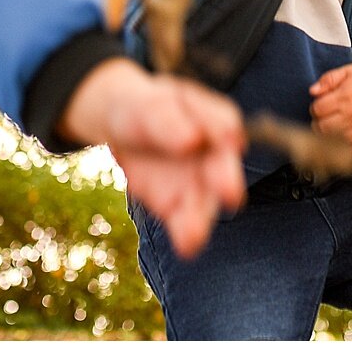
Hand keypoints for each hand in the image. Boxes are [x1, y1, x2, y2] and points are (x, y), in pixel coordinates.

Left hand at [59, 59, 245, 258]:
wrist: (122, 129)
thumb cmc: (145, 109)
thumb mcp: (150, 105)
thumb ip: (168, 120)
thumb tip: (192, 140)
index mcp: (212, 119)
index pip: (223, 125)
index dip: (226, 134)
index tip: (228, 141)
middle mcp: (214, 155)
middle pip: (223, 168)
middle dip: (226, 180)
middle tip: (229, 194)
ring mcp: (198, 184)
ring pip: (205, 203)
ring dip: (202, 219)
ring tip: (193, 236)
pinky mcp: (178, 206)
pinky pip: (185, 222)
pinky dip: (187, 235)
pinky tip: (186, 246)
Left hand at [309, 63, 351, 157]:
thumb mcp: (348, 71)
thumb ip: (328, 79)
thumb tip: (313, 92)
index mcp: (347, 96)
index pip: (318, 110)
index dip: (315, 108)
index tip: (321, 106)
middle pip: (323, 128)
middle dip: (319, 123)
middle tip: (325, 118)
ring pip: (335, 143)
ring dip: (330, 137)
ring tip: (334, 127)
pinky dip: (346, 148)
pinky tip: (345, 138)